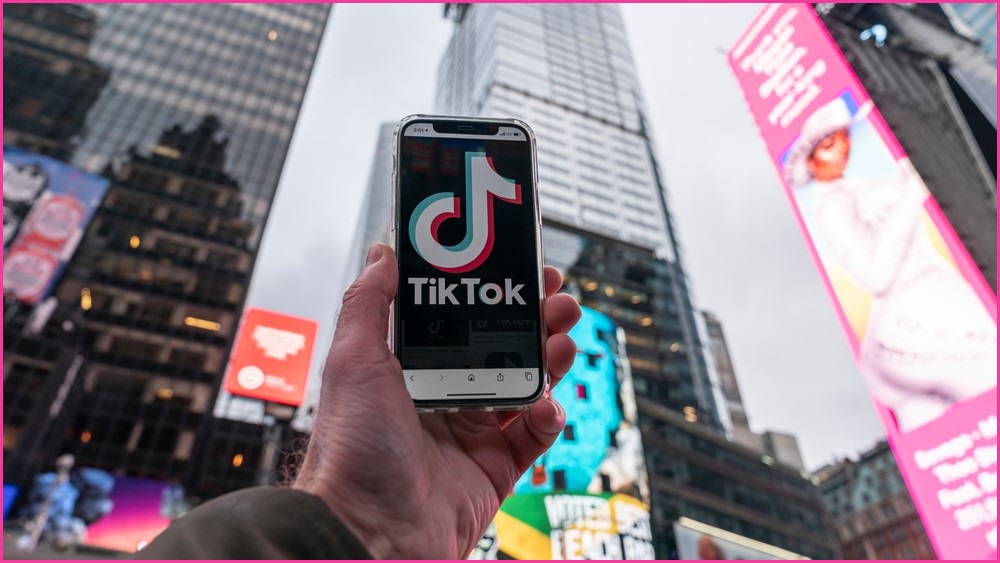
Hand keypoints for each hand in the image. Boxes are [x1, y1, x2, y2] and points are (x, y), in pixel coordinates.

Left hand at [292, 243, 580, 558]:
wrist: (368, 529)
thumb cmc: (352, 449)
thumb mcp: (352, 362)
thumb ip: (368, 304)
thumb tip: (383, 254)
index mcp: (411, 370)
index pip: (461, 322)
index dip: (492, 295)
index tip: (519, 270)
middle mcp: (442, 398)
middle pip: (501, 350)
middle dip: (533, 322)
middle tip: (557, 300)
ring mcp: (470, 435)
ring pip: (524, 387)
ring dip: (549, 360)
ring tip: (563, 340)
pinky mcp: (493, 470)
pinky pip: (532, 438)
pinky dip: (547, 418)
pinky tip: (547, 404)